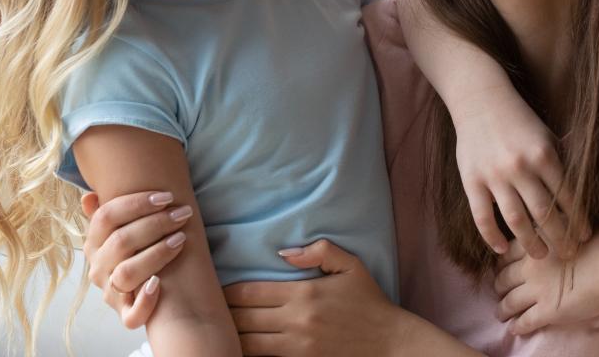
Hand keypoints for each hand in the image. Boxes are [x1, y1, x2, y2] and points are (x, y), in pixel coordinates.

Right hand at [81, 190, 191, 328]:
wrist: (157, 286)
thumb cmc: (139, 247)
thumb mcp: (121, 229)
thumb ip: (107, 213)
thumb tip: (89, 196)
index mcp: (95, 243)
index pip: (105, 217)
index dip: (136, 204)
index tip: (167, 196)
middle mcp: (98, 268)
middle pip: (121, 242)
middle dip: (156, 224)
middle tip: (183, 213)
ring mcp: (111, 292)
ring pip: (127, 273)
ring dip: (156, 254)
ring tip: (181, 239)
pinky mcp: (126, 314)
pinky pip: (131, 315)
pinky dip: (145, 301)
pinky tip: (158, 284)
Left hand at [225, 240, 405, 356]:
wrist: (390, 343)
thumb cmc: (369, 302)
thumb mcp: (351, 266)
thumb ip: (319, 251)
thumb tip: (283, 252)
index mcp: (304, 293)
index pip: (249, 292)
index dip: (225, 292)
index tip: (215, 290)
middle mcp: (295, 321)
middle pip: (240, 319)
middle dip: (221, 315)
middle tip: (208, 311)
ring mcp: (296, 347)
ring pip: (246, 344)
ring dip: (230, 337)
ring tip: (218, 330)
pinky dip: (248, 353)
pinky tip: (239, 347)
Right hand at [452, 88, 583, 259]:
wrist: (480, 100)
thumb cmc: (519, 120)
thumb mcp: (546, 135)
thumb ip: (561, 161)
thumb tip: (583, 190)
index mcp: (543, 155)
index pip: (566, 196)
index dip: (578, 219)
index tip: (585, 236)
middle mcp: (520, 167)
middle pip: (544, 214)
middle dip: (560, 238)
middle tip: (569, 255)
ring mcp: (494, 176)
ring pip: (516, 220)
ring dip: (530, 243)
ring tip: (541, 256)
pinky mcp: (472, 181)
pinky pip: (482, 216)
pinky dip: (492, 236)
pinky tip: (502, 248)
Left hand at [493, 234, 598, 334]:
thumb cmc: (598, 239)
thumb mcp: (566, 223)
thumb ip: (550, 227)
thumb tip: (545, 228)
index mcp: (534, 244)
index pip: (506, 256)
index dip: (500, 265)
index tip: (500, 269)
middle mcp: (530, 268)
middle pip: (504, 279)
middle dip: (499, 287)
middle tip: (498, 291)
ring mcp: (537, 290)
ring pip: (510, 302)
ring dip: (503, 309)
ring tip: (501, 314)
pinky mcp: (549, 311)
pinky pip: (526, 321)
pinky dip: (517, 326)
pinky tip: (515, 329)